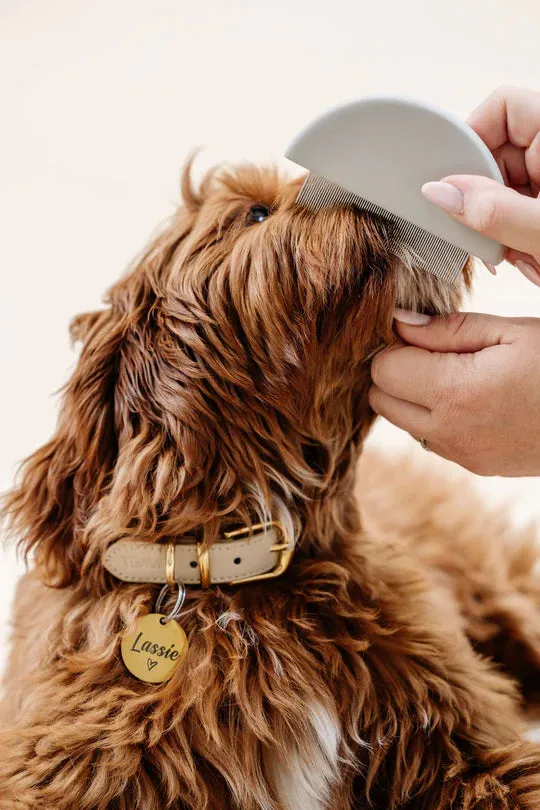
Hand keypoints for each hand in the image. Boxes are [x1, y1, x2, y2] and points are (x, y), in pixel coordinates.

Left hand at [369, 311, 539, 476]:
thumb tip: (399, 322)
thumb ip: (447, 329)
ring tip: (453, 373)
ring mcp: (461, 453)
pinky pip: (430, 439)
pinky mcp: (474, 465)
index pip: (382, 368)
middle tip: (432, 351)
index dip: (394, 345)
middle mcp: (448, 430)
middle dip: (395, 371)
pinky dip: (433, 417)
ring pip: (401, 422)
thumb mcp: (510, 333)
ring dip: (411, 396)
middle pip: (381, 399)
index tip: (418, 333)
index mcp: (454, 392)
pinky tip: (468, 397)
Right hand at [422, 85, 539, 284]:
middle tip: (479, 234)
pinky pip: (512, 212)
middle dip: (480, 197)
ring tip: (515, 254)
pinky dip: (509, 237)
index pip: (502, 108)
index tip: (449, 180)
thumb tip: (437, 193)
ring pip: (499, 188)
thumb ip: (493, 212)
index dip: (470, 138)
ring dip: (494, 224)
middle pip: (494, 153)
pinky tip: (521, 258)